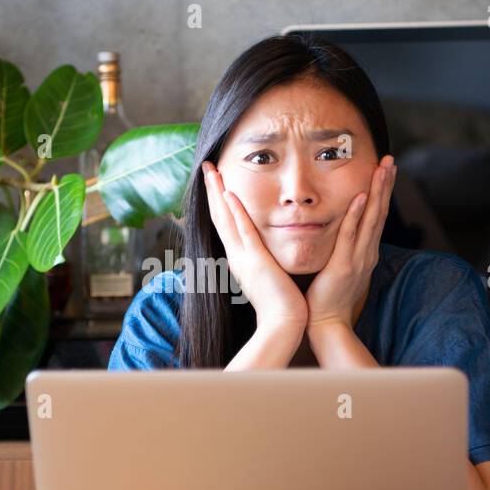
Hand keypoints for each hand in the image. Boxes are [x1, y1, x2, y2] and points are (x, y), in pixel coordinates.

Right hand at [202, 160, 308, 329]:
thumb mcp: (268, 276)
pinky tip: (229, 194)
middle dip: (212, 190)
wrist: (282, 324)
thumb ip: (263, 261)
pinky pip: (243, 232)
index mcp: (239, 258)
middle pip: (219, 216)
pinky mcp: (256, 261)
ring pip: (226, 219)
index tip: (215, 180)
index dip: (218, 201)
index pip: (225, 223)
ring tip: (211, 171)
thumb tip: (263, 252)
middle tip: (206, 166)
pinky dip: (235, 213)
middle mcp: (236, 255)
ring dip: (218, 193)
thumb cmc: (280, 303)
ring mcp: (243, 257)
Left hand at [305, 155, 395, 330]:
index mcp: (366, 252)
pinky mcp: (344, 266)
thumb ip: (343, 250)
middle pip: (379, 212)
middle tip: (390, 159)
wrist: (327, 325)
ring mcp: (358, 259)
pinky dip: (356, 215)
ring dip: (377, 192)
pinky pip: (350, 236)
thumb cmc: (329, 298)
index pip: (376, 216)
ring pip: (371, 219)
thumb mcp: (340, 268)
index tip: (384, 170)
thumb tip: (341, 234)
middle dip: (385, 184)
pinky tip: (361, 196)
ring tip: (383, 168)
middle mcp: (367, 253)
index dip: (382, 192)